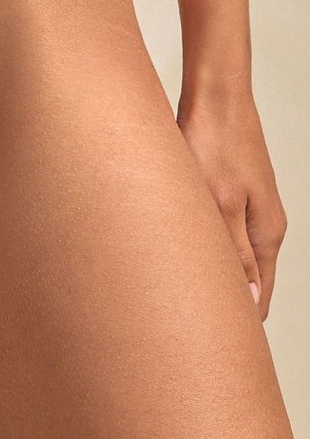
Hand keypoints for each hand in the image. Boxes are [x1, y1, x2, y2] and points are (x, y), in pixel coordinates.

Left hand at [176, 85, 287, 321]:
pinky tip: (175, 253)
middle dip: (218, 304)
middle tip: (181, 324)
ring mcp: (246, 209)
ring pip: (229, 258)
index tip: (208, 344)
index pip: (258, 298)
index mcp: (266, 235)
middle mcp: (262, 226)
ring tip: (173, 294)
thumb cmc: (214, 142)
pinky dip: (200, 249)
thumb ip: (233, 253)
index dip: (236, 324)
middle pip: (246, 282)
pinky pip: (217, 235)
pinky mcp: (228, 194)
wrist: (214, 94)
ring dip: (207, 275)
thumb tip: (248, 301)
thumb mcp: (220, 203)